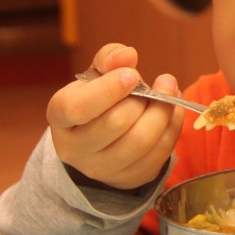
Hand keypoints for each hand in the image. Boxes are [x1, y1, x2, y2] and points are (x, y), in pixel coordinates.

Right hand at [48, 43, 182, 189]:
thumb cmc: (99, 98)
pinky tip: (173, 111)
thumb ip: (110, 58)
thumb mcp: (97, 74)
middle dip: (146, 99)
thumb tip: (128, 56)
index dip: (108, 89)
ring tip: (170, 93)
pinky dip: (173, 128)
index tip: (133, 74)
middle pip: (116, 123)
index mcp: (61, 116)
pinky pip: (160, 154)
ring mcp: (102, 169)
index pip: (78, 107)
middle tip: (162, 82)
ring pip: (141, 141)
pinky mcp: (129, 179)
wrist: (100, 140)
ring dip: (163, 113)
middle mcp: (75, 148)